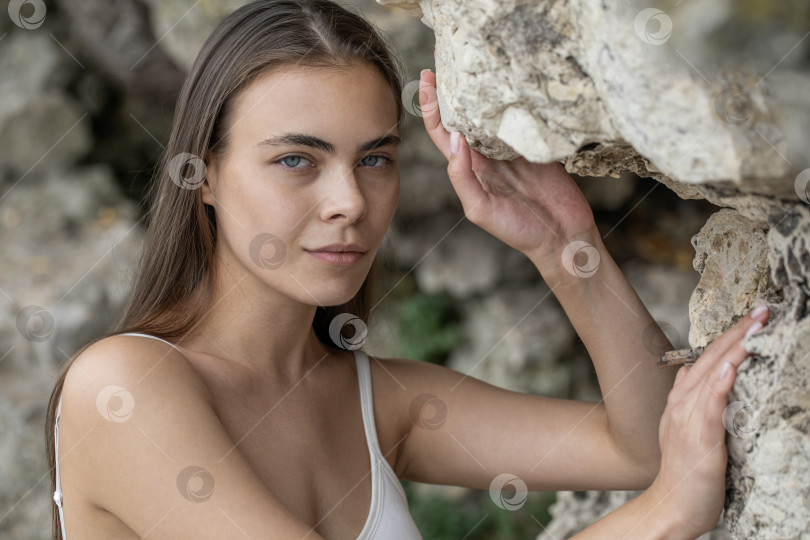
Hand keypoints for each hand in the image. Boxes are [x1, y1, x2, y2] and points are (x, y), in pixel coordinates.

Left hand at [418, 70, 596, 260]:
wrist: (563, 237)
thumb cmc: (518, 230)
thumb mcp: (480, 209)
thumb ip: (463, 177)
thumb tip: (456, 138)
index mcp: (470, 168)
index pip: (443, 132)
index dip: (432, 107)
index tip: (426, 79)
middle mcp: (488, 154)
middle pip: (464, 114)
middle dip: (452, 87)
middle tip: (445, 56)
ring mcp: (512, 147)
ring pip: (491, 111)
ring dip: (481, 87)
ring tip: (472, 59)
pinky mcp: (537, 143)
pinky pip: (522, 116)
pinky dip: (515, 99)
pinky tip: (508, 78)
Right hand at [647, 304, 769, 536]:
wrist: (673, 506)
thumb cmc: (684, 472)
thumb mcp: (683, 429)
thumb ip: (688, 401)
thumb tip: (689, 373)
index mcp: (681, 400)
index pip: (707, 359)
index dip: (729, 337)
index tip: (752, 317)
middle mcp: (682, 404)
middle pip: (711, 360)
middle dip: (737, 333)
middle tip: (762, 310)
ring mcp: (689, 419)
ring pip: (713, 375)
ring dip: (734, 349)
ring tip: (755, 326)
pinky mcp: (700, 439)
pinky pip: (711, 406)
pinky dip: (720, 384)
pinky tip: (731, 366)